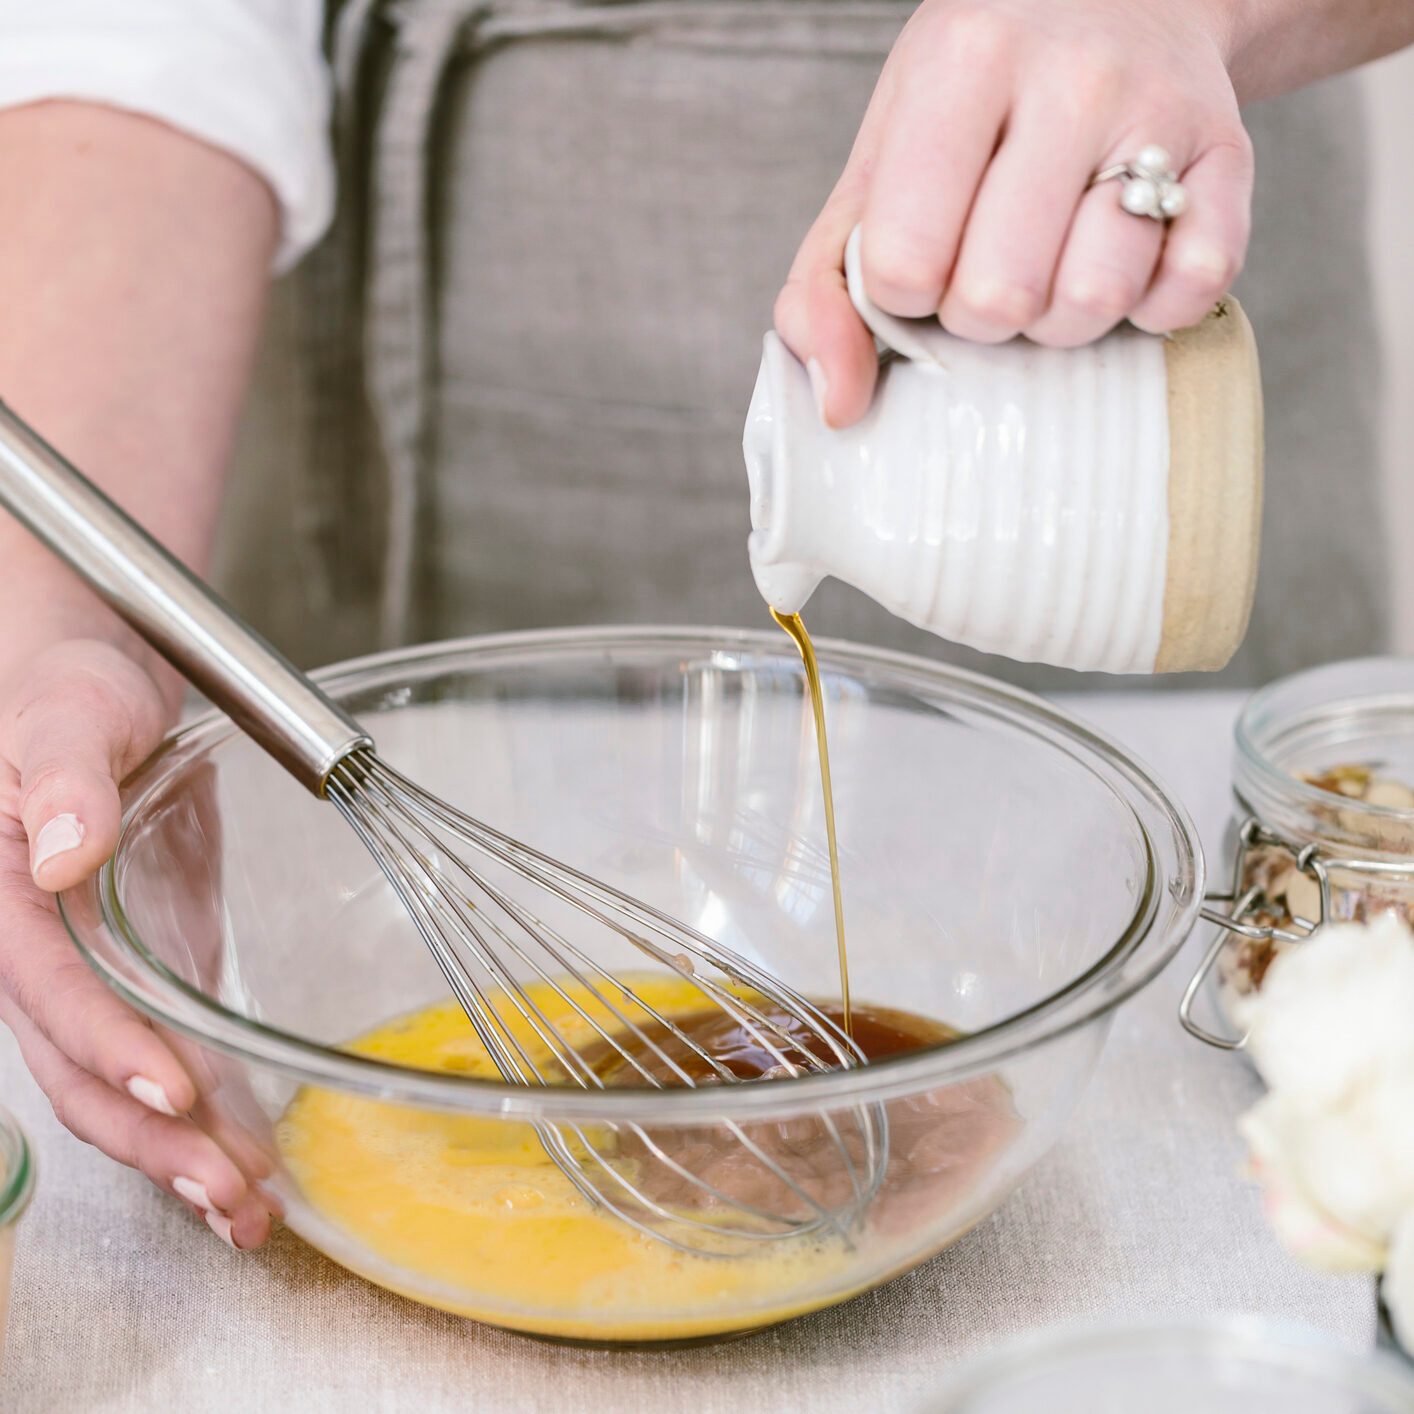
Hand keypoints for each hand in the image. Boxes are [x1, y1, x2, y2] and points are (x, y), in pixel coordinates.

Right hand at [0, 639, 275, 1248]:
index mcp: (3, 900)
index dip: (108, 1044)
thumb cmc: (63, 684)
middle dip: (154, 1138)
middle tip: (227, 1193)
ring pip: (122, 1083)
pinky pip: (168, 1050)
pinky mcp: (148, 965)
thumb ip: (60, 773)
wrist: (102, 676)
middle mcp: (42, 954)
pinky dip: (207, 1107)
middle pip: (83, 1071)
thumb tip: (59, 848)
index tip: (176, 1087)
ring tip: (247, 1210)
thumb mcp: (63, 711)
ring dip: (182, 1149)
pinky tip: (252, 1156)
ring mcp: (97, 970)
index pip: (49, 993)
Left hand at [776, 0, 1252, 425]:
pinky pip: (1186, 292)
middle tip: (990, 265)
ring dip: (1061, 320)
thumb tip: (839, 407)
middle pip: (998, 298)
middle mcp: (1070, 76)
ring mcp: (1159, 114)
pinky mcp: (1230, 158)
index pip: (905, 261)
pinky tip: (1123, 265)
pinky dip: (1149, 310)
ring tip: (1053, 266)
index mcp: (962, 62)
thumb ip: (825, 286)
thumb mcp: (878, 165)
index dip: (906, 290)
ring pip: (1091, 301)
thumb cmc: (976, 108)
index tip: (924, 254)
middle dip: (981, 314)